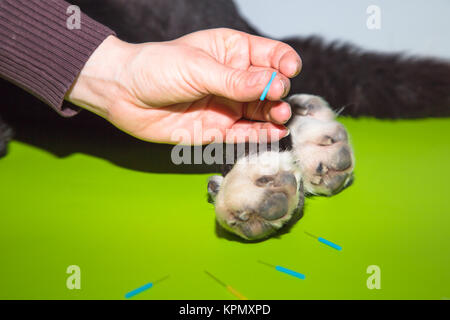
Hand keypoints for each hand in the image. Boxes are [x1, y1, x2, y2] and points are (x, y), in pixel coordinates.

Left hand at [66, 28, 301, 143]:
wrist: (123, 94)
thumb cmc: (156, 68)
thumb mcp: (198, 67)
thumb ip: (235, 80)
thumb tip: (275, 85)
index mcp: (232, 51)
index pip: (270, 55)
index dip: (284, 62)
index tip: (289, 70)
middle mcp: (234, 79)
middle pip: (270, 86)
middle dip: (279, 92)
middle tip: (278, 99)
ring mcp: (227, 105)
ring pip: (261, 111)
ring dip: (274, 114)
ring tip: (281, 117)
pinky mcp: (218, 129)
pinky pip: (245, 133)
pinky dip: (261, 134)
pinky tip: (274, 132)